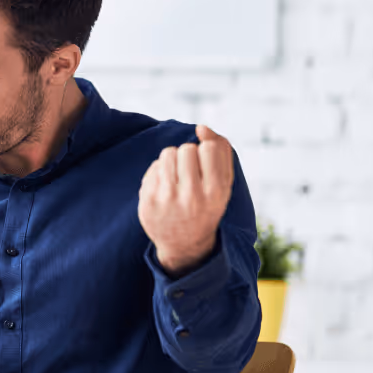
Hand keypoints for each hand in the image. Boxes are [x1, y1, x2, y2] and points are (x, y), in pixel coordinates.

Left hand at [138, 125, 233, 276]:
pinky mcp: (148, 201)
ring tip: (177, 176)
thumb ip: (221, 152)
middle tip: (190, 172)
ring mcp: (167, 200)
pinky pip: (154, 167)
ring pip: (167, 153)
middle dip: (188, 154)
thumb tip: (201, 127)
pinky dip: (160, 172)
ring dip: (173, 159)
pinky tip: (165, 187)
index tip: (205, 162)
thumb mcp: (224, 185)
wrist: (184, 245)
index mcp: (216, 192)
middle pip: (187, 149)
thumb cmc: (207, 207)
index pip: (210, 148)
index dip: (207, 149)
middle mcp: (192, 197)